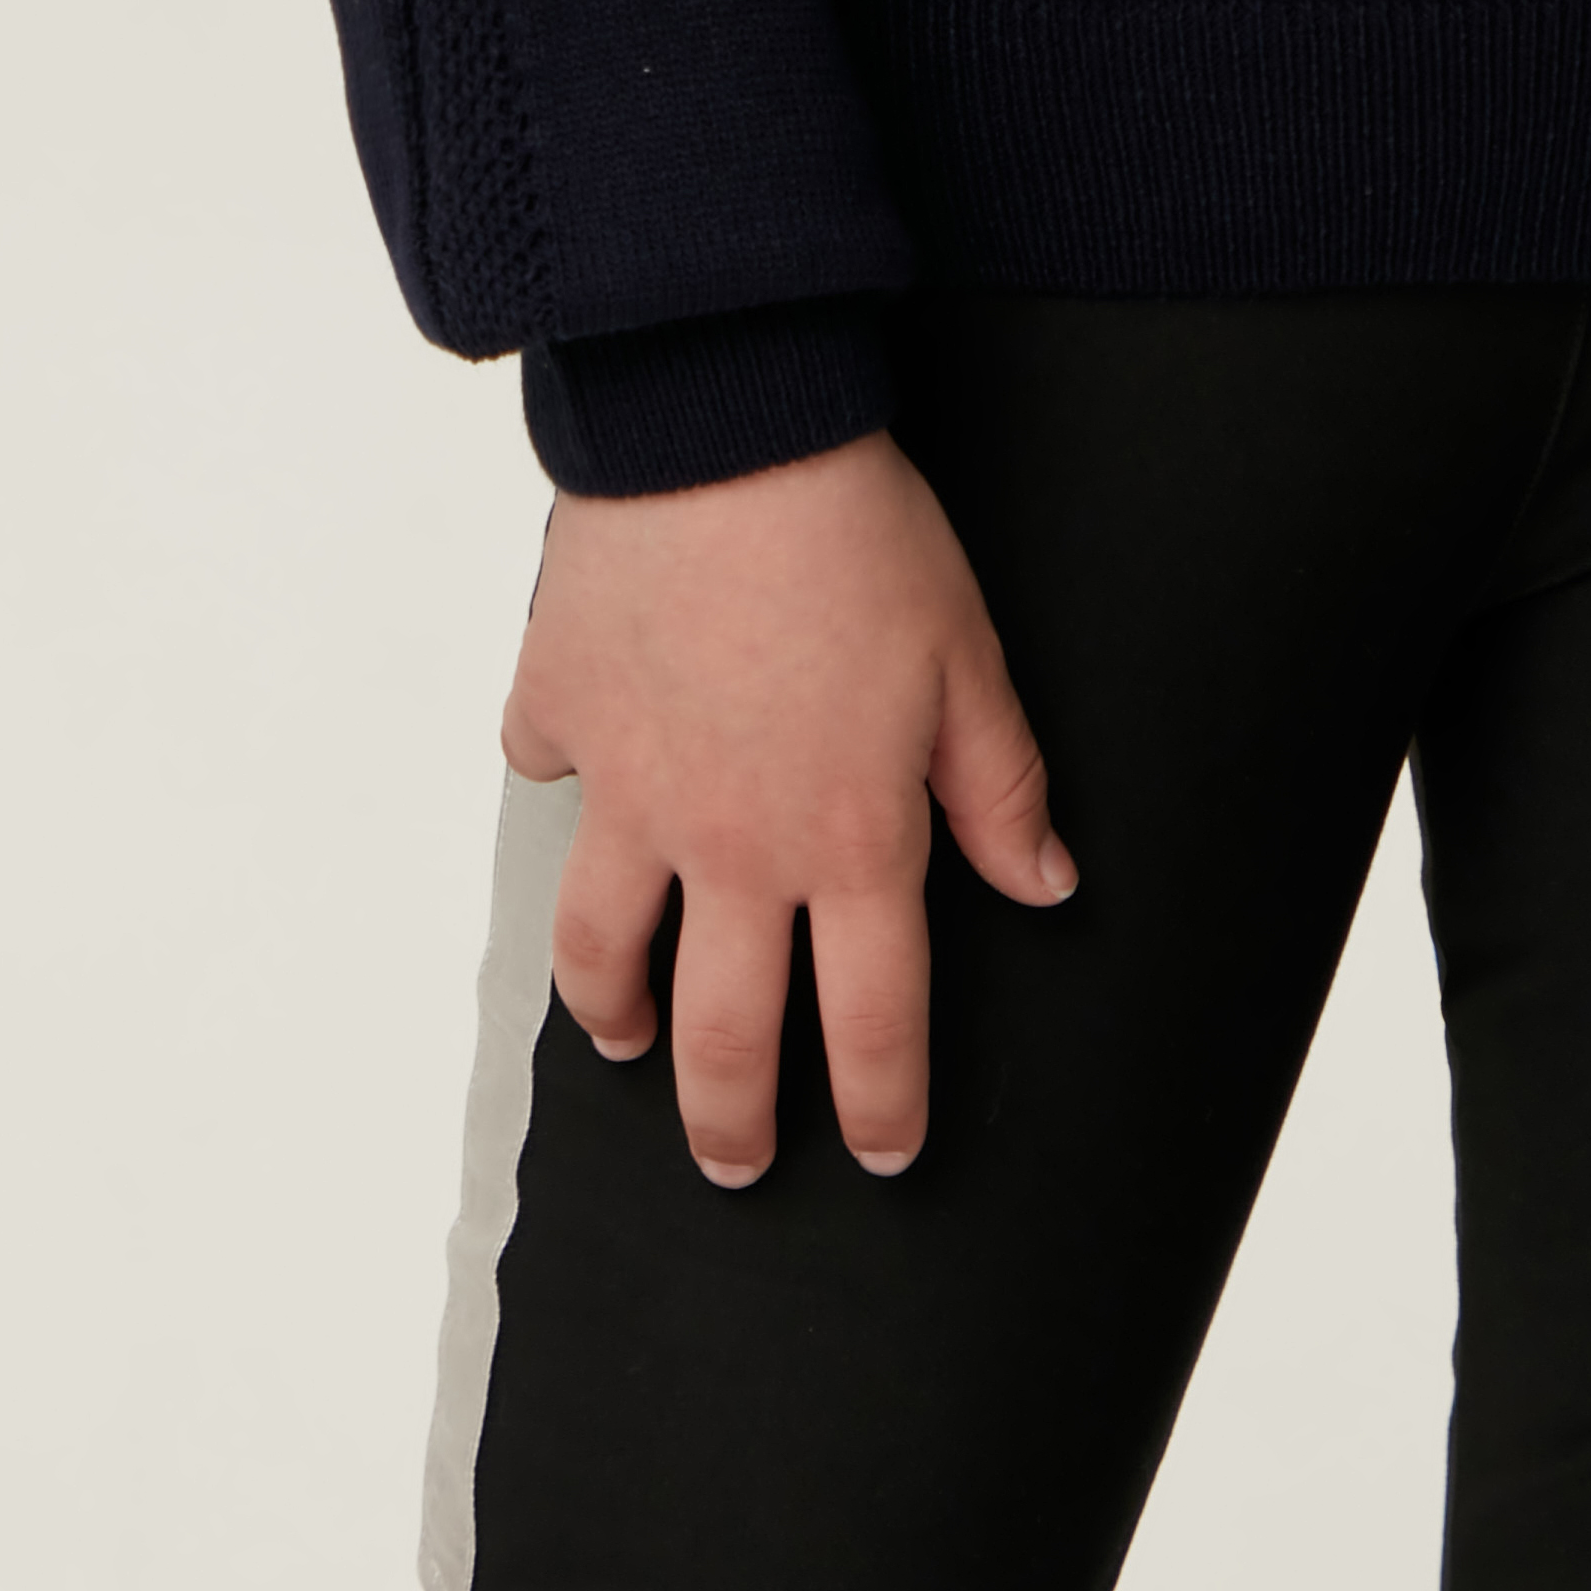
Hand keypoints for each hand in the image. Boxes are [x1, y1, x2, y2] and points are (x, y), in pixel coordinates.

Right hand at [497, 428, 1074, 1187]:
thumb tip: (1045, 884)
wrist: (724, 430)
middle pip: (723, 1032)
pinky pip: (545, 770)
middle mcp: (732, 843)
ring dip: (611, 1009)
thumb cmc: (857, 533)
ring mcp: (632, 789)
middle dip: (732, 1121)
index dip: (885, 1103)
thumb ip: (1001, 787)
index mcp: (849, 840)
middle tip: (735, 1161)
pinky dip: (558, 781)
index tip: (886, 1151)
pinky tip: (576, 778)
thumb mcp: (968, 659)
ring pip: (602, 947)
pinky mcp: (561, 712)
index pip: (874, 1021)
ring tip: (623, 1034)